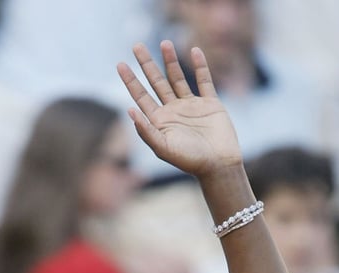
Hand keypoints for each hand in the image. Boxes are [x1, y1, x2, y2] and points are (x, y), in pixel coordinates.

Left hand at [118, 41, 241, 179]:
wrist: (219, 165)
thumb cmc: (190, 161)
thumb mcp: (164, 148)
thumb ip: (146, 131)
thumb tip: (129, 110)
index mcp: (160, 121)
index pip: (141, 97)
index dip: (131, 81)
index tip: (120, 64)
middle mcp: (173, 111)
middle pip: (156, 82)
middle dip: (146, 64)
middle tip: (136, 45)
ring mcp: (191, 106)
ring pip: (178, 78)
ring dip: (171, 61)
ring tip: (164, 42)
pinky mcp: (210, 104)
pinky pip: (204, 81)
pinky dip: (200, 66)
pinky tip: (195, 51)